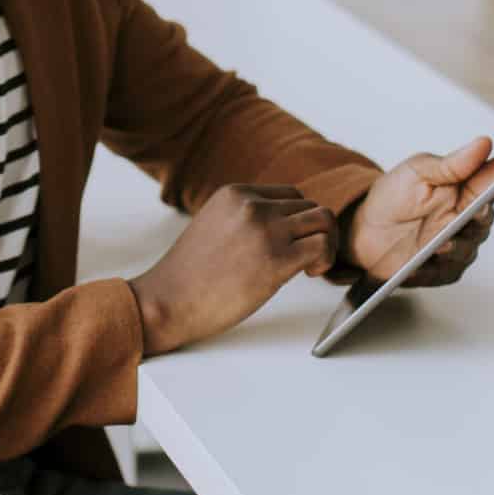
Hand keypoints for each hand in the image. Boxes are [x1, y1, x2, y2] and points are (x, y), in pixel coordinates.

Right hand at [129, 184, 339, 356]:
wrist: (166, 301)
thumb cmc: (189, 275)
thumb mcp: (214, 225)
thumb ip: (244, 218)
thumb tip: (280, 226)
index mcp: (236, 194)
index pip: (290, 194)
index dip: (298, 221)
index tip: (291, 244)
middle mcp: (252, 205)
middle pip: (310, 207)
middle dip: (313, 232)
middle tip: (304, 259)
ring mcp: (265, 230)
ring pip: (324, 220)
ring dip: (327, 243)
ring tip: (311, 266)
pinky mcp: (276, 260)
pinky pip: (323, 246)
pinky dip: (326, 259)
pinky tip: (310, 274)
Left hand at [346, 137, 493, 285]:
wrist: (366, 228)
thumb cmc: (395, 196)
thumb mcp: (418, 171)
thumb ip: (452, 164)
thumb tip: (484, 144)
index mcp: (466, 190)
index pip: (492, 186)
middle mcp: (468, 220)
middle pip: (484, 220)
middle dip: (478, 216)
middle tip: (475, 210)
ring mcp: (459, 247)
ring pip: (467, 249)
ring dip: (454, 246)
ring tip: (442, 244)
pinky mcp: (444, 271)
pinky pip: (444, 272)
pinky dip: (431, 268)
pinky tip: (419, 265)